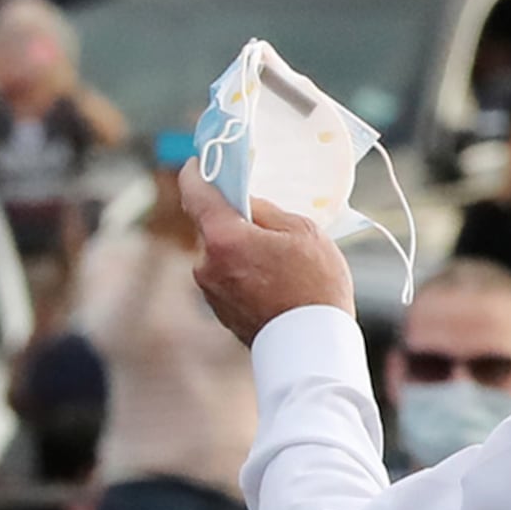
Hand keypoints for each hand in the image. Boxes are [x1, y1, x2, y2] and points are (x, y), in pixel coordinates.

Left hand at [183, 161, 352, 343]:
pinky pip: (227, 279)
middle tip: (266, 221)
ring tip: (279, 262)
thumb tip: (246, 203)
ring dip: (241, 250)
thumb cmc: (316, 285)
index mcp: (224, 238)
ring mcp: (210, 291)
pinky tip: (275, 284)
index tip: (200, 163)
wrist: (313, 347)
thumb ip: (266, 210)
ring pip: (221, 254)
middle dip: (233, 220)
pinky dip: (244, 274)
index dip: (196, 172)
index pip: (195, 192)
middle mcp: (206, 264)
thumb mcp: (303, 231)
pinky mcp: (219, 311)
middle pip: (212, 226)